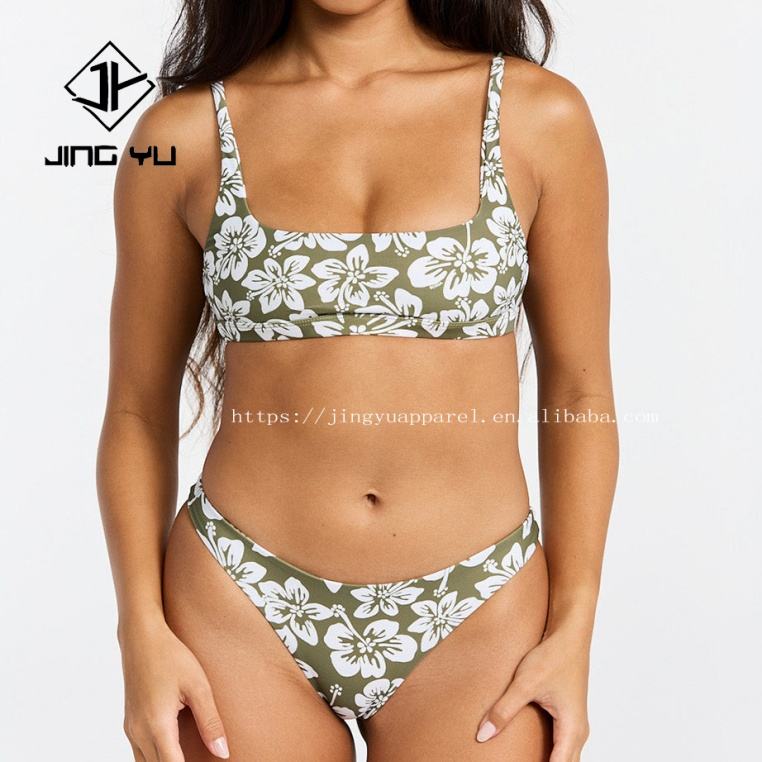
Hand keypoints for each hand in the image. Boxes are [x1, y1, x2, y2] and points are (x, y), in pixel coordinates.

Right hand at [120, 617, 229, 760]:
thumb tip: (223, 752)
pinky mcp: (130, 724)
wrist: (141, 637)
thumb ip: (210, 721)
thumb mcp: (198, 686)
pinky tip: (174, 753)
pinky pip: (141, 753)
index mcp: (157, 725)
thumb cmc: (171, 656)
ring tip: (190, 756)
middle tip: (204, 760)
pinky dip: (157, 758)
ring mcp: (131, 730)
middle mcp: (139, 732)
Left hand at [475, 616, 591, 761]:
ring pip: (564, 757)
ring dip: (547, 761)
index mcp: (572, 729)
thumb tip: (483, 735)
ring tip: (522, 759)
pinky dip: (550, 753)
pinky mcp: (568, 716)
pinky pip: (562, 745)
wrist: (569, 634)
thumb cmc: (554, 656)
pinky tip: (531, 752)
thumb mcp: (525, 683)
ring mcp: (575, 724)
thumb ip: (503, 710)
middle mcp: (578, 731)